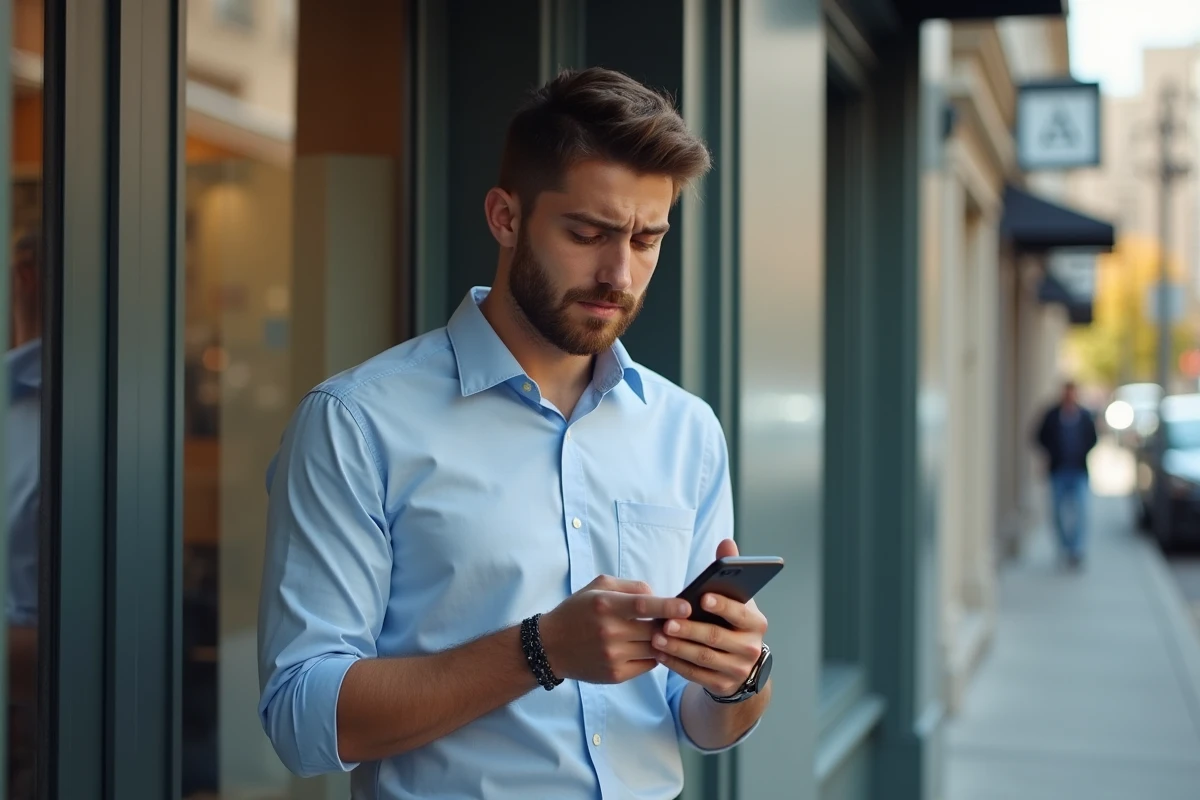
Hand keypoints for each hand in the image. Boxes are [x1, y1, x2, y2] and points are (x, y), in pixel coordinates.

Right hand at [539, 575, 691, 684]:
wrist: (551, 646)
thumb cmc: (578, 611)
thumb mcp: (598, 587)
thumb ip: (631, 587)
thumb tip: (659, 596)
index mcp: (605, 605)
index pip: (644, 606)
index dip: (669, 607)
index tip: (688, 607)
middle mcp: (609, 632)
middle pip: (654, 629)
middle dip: (671, 625)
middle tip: (680, 620)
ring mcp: (613, 656)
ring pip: (655, 648)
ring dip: (664, 641)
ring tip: (664, 633)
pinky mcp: (615, 675)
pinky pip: (648, 664)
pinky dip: (654, 655)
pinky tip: (647, 647)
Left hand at [651, 539, 768, 697]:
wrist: (739, 665)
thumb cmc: (730, 623)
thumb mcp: (735, 600)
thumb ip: (728, 573)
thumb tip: (726, 542)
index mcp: (755, 623)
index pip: (739, 613)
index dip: (722, 605)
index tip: (702, 597)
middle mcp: (750, 648)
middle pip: (716, 637)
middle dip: (689, 629)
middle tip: (666, 622)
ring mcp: (737, 670)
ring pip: (703, 658)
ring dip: (677, 648)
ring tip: (656, 637)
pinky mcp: (722, 685)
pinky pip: (695, 675)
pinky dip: (675, 664)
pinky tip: (659, 654)